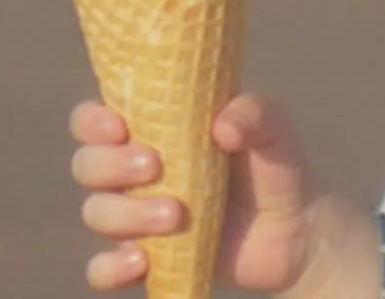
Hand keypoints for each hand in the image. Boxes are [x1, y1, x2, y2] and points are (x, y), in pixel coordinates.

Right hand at [72, 94, 357, 295]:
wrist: (297, 231)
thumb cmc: (275, 167)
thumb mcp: (273, 130)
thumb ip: (253, 114)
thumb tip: (222, 128)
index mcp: (151, 131)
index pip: (94, 119)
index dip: (92, 121)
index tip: (120, 126)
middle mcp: (133, 174)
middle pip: (87, 166)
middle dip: (111, 165)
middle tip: (156, 166)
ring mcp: (137, 219)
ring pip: (97, 214)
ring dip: (126, 215)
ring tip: (175, 215)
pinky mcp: (147, 260)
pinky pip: (103, 270)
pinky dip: (111, 268)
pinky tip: (142, 261)